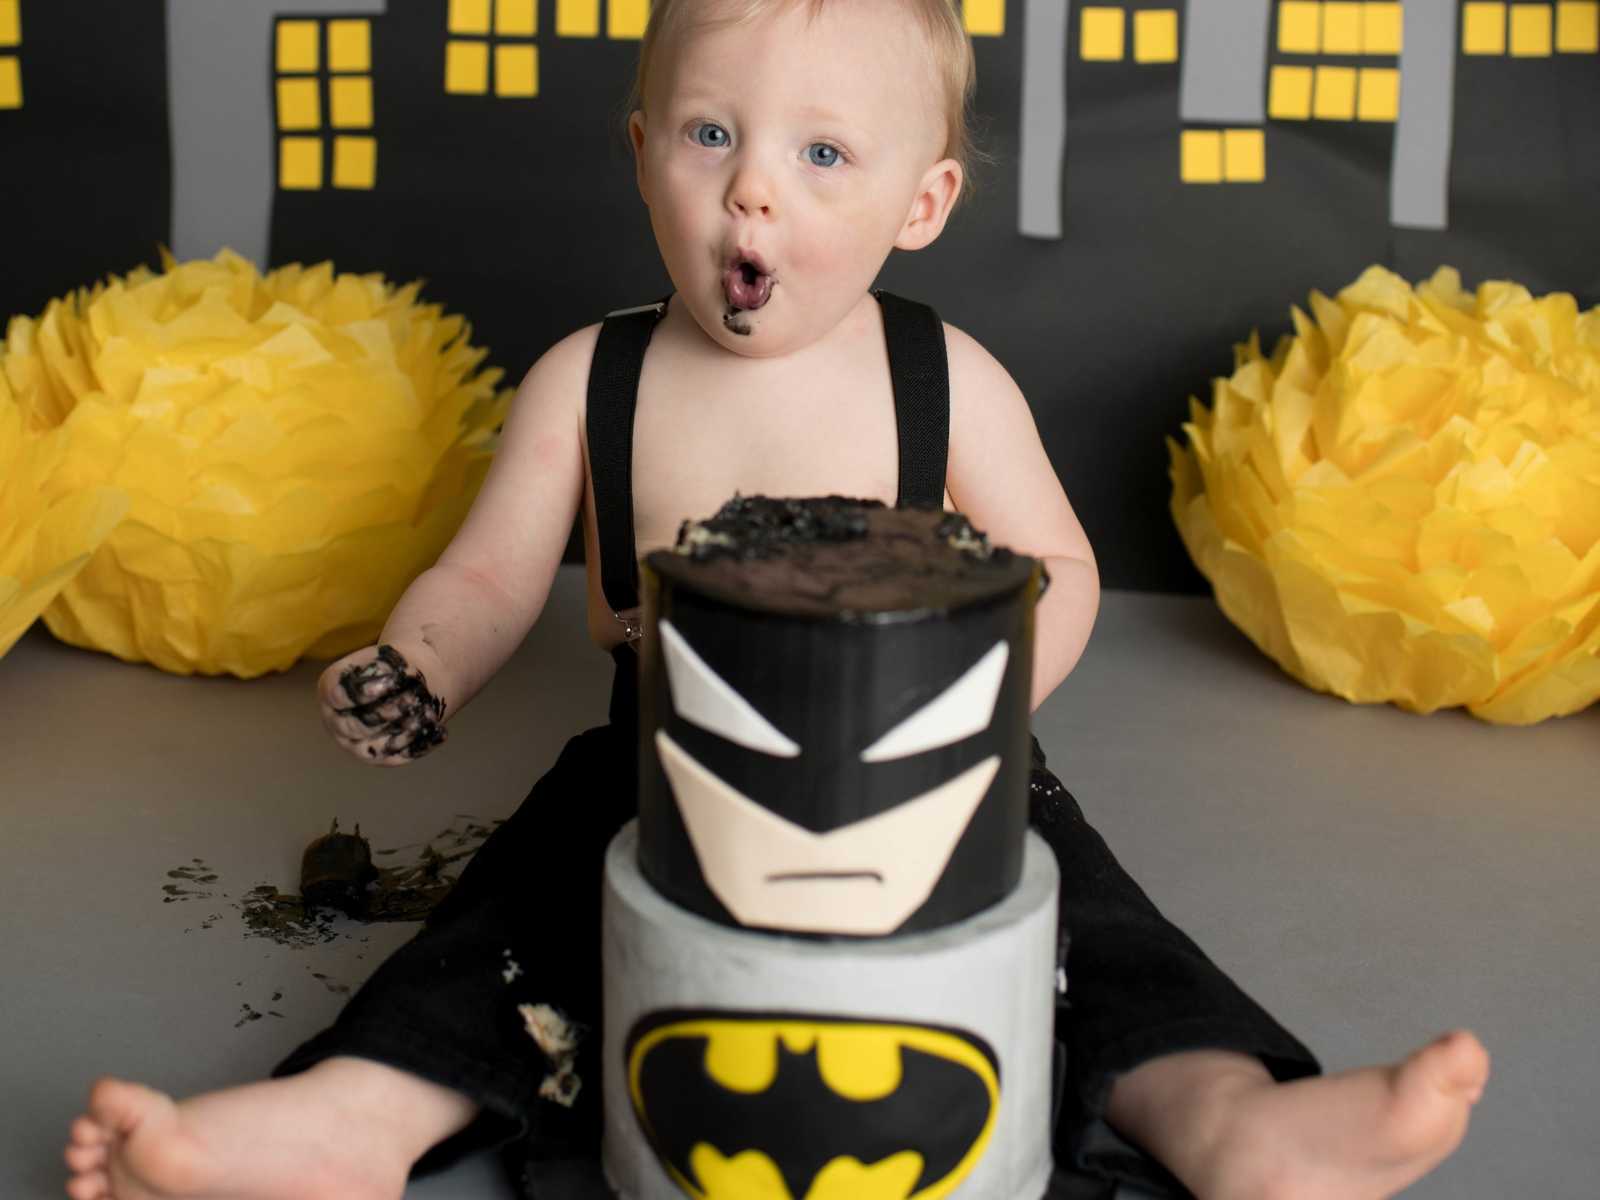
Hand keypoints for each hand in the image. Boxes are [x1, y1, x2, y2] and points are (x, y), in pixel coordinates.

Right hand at [319, 643, 447, 764]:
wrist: (404, 683)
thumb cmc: (391, 666)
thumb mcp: (387, 657)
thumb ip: (387, 668)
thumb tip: (394, 681)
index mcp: (331, 691)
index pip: (338, 696)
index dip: (365, 691)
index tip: (393, 681)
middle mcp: (336, 722)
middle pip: (358, 726)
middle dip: (390, 712)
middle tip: (415, 699)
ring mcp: (355, 744)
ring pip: (378, 748)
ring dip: (407, 732)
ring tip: (431, 714)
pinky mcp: (379, 758)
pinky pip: (399, 757)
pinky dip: (421, 745)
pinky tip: (440, 732)